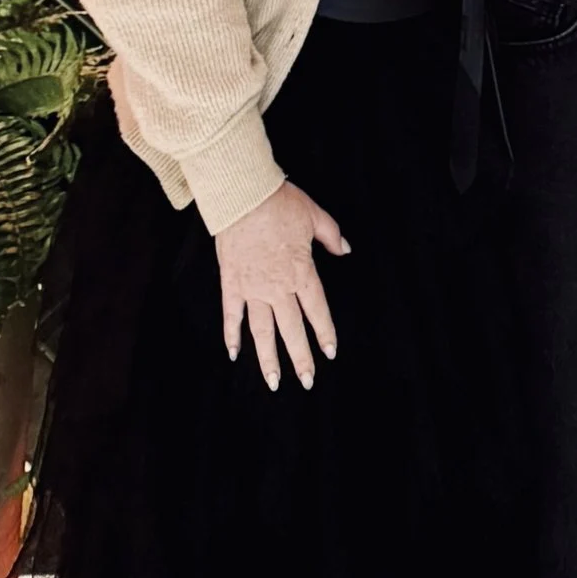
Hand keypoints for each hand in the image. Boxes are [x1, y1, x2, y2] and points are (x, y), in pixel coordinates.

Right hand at [215, 181, 348, 389]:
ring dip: (268, 358)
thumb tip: (345, 250)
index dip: (325, 333)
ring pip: (262, 331)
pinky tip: (235, 354)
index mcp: (302, 272)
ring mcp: (252, 288)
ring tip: (274, 381)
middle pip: (292, 329)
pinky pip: (232, 315)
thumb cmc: (281, 204)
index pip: (317, 310)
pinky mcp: (231, 283)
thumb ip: (333, 237)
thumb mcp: (316, 217)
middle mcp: (278, 286)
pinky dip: (232, 335)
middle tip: (307, 381)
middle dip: (301, 357)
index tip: (330, 353)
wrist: (243, 196)